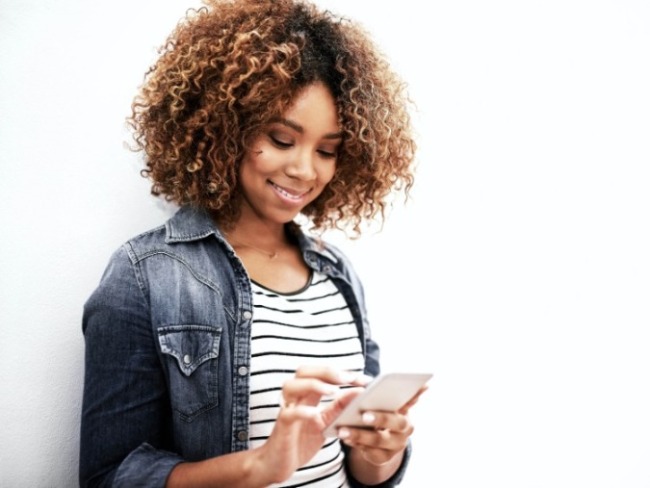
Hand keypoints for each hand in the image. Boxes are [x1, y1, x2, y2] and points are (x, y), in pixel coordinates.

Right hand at [255, 366, 368, 483]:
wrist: (279, 464)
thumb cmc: (301, 442)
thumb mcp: (326, 423)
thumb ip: (339, 407)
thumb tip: (359, 392)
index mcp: (306, 395)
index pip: (321, 374)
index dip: (342, 372)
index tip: (364, 379)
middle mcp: (294, 398)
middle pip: (304, 371)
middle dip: (327, 371)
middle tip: (348, 378)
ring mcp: (286, 410)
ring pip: (291, 386)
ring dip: (313, 385)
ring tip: (333, 391)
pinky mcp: (282, 426)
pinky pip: (289, 413)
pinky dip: (302, 411)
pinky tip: (316, 414)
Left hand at [338, 386, 426, 466]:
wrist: (375, 442)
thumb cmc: (376, 412)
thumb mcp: (380, 401)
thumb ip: (386, 390)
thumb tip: (405, 380)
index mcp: (404, 408)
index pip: (412, 398)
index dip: (414, 393)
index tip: (413, 386)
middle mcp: (406, 427)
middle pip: (397, 422)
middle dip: (380, 418)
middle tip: (364, 415)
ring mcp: (397, 444)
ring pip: (380, 439)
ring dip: (360, 435)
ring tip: (343, 430)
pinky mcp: (384, 457)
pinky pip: (371, 452)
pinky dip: (357, 445)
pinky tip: (346, 438)